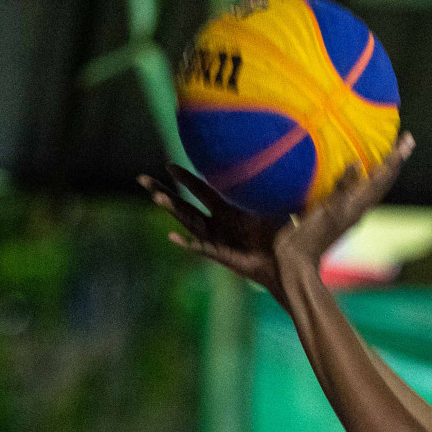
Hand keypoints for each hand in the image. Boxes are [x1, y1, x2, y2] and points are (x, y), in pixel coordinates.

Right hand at [139, 164, 286, 301]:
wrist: (288, 266)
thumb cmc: (283, 240)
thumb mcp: (278, 210)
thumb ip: (277, 191)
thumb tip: (291, 170)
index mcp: (228, 212)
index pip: (201, 190)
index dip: (185, 178)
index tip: (169, 165)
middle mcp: (217, 226)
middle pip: (183, 205)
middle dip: (162, 191)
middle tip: (140, 178)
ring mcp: (217, 241)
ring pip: (188, 222)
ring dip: (172, 209)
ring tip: (156, 195)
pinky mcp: (222, 255)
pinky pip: (202, 249)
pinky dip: (188, 244)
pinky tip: (173, 237)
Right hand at [273, 131, 414, 269]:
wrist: (296, 262)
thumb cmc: (311, 237)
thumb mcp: (328, 211)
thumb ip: (343, 189)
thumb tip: (356, 164)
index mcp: (360, 205)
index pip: (384, 177)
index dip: (396, 158)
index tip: (408, 139)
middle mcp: (358, 207)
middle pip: (382, 180)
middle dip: (393, 159)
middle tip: (405, 140)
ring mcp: (346, 210)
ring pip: (370, 185)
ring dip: (378, 167)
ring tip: (384, 150)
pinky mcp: (332, 212)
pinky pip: (350, 189)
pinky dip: (354, 175)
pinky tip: (347, 169)